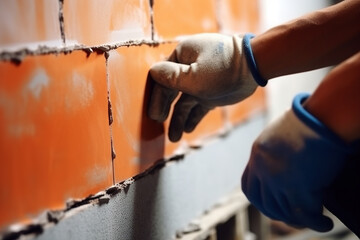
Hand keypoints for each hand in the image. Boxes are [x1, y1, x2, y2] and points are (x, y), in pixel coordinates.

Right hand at [147, 33, 257, 141]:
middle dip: (165, 108)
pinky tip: (188, 130)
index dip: (157, 97)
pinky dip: (192, 117)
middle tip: (158, 124)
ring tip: (174, 138)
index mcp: (182, 56)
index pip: (163, 78)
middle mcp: (189, 67)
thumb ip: (171, 78)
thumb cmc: (222, 69)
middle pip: (171, 90)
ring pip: (184, 101)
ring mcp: (201, 81)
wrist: (254, 67)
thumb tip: (153, 73)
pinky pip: (198, 106)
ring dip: (178, 118)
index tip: (154, 115)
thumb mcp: (193, 76)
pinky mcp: (211, 92)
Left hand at [242, 93, 352, 231]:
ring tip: (313, 218)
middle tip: (291, 217)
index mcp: (257, 155)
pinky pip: (305, 215)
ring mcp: (277, 180)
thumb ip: (274, 150)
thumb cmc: (307, 122)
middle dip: (277, 213)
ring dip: (298, 219)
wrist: (321, 117)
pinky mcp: (297, 188)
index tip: (269, 204)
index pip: (248, 186)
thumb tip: (282, 161)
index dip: (258, 200)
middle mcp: (263, 169)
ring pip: (284, 211)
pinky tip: (325, 222)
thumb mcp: (280, 133)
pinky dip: (317, 223)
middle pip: (263, 203)